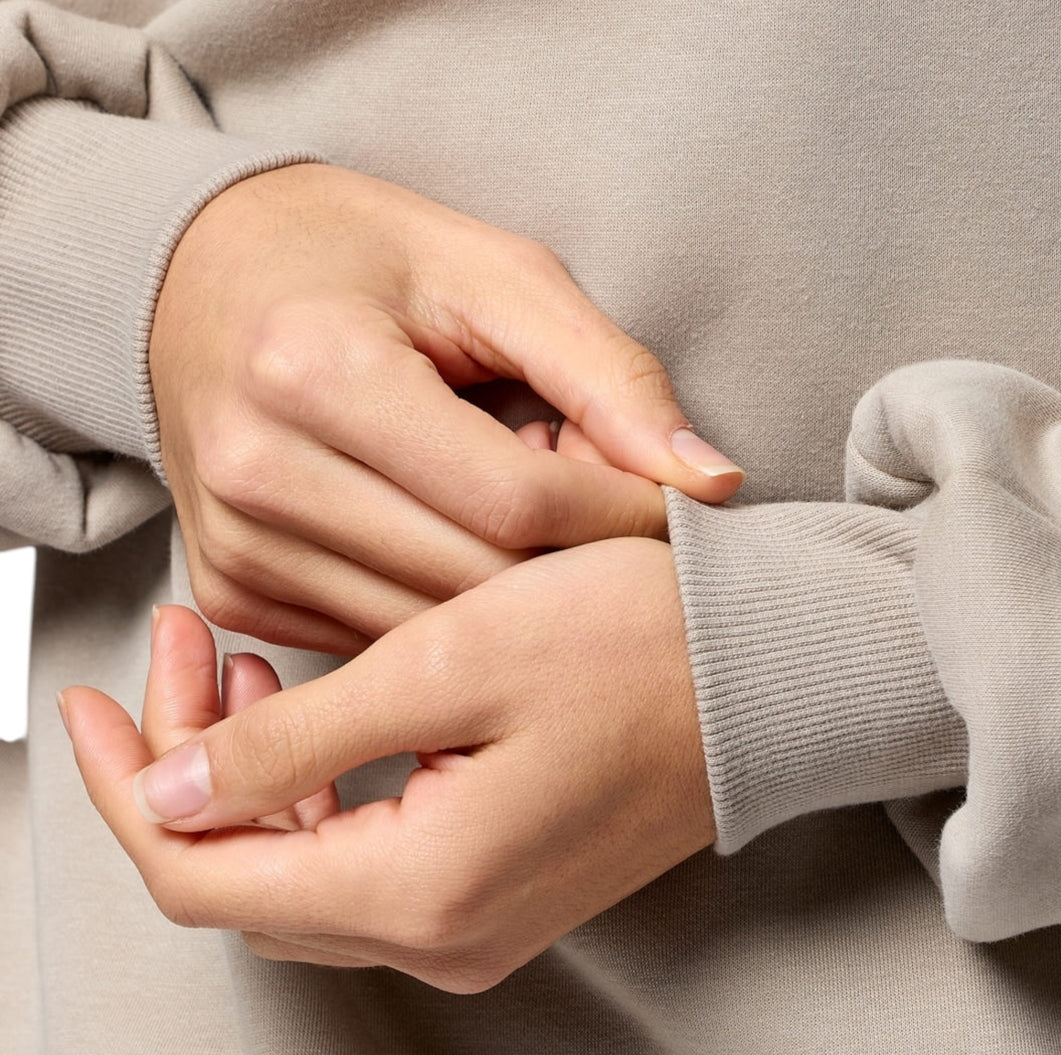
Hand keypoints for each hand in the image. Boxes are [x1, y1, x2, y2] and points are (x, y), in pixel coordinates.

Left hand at [61, 538, 715, 991]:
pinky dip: (315, 794)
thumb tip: (177, 793)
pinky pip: (365, 858)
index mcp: (424, 883)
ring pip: (300, 870)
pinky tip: (315, 713)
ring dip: (249, 779)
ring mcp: (479, 916)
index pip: (206, 872)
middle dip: (187, 768)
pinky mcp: (503, 882)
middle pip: (246, 879)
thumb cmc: (631, 642)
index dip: (127, 784)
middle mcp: (446, 929)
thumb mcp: (448, 662)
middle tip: (182, 651)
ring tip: (238, 668)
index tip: (89, 697)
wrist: (766, 670)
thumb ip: (300, 743)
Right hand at [150, 164, 742, 653]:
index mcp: (318, 368)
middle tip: (609, 511)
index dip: (619, 513)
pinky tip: (460, 546)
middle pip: (477, 579)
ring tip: (533, 520)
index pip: (516, 502)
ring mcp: (236, 543)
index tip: (667, 500)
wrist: (202, 281)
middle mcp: (258, 469)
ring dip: (514, 596)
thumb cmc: (362, 261)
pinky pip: (379, 639)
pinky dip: (445, 610)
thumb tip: (711, 482)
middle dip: (574, 563)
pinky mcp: (233, 588)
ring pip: (431, 632)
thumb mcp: (493, 275)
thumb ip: (607, 375)